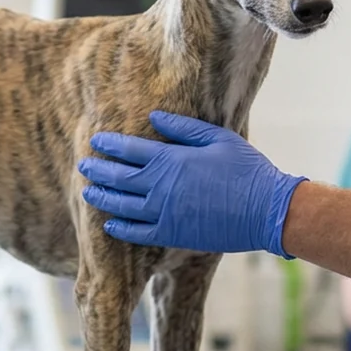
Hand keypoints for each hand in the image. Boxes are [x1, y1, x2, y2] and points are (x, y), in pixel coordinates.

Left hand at [77, 111, 306, 256]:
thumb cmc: (246, 169)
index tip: (97, 141)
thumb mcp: (218, 138)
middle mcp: (161, 186)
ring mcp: (164, 213)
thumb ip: (183, 128)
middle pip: (119, 177)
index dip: (110, 145)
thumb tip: (154, 116)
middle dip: (98, 170)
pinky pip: (138, 233)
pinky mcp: (172, 234)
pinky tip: (110, 224)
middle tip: (83, 166)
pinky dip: (121, 228)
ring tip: (88, 192)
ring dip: (103, 198)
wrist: (266, 210)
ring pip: (122, 206)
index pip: (130, 149)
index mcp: (171, 160)